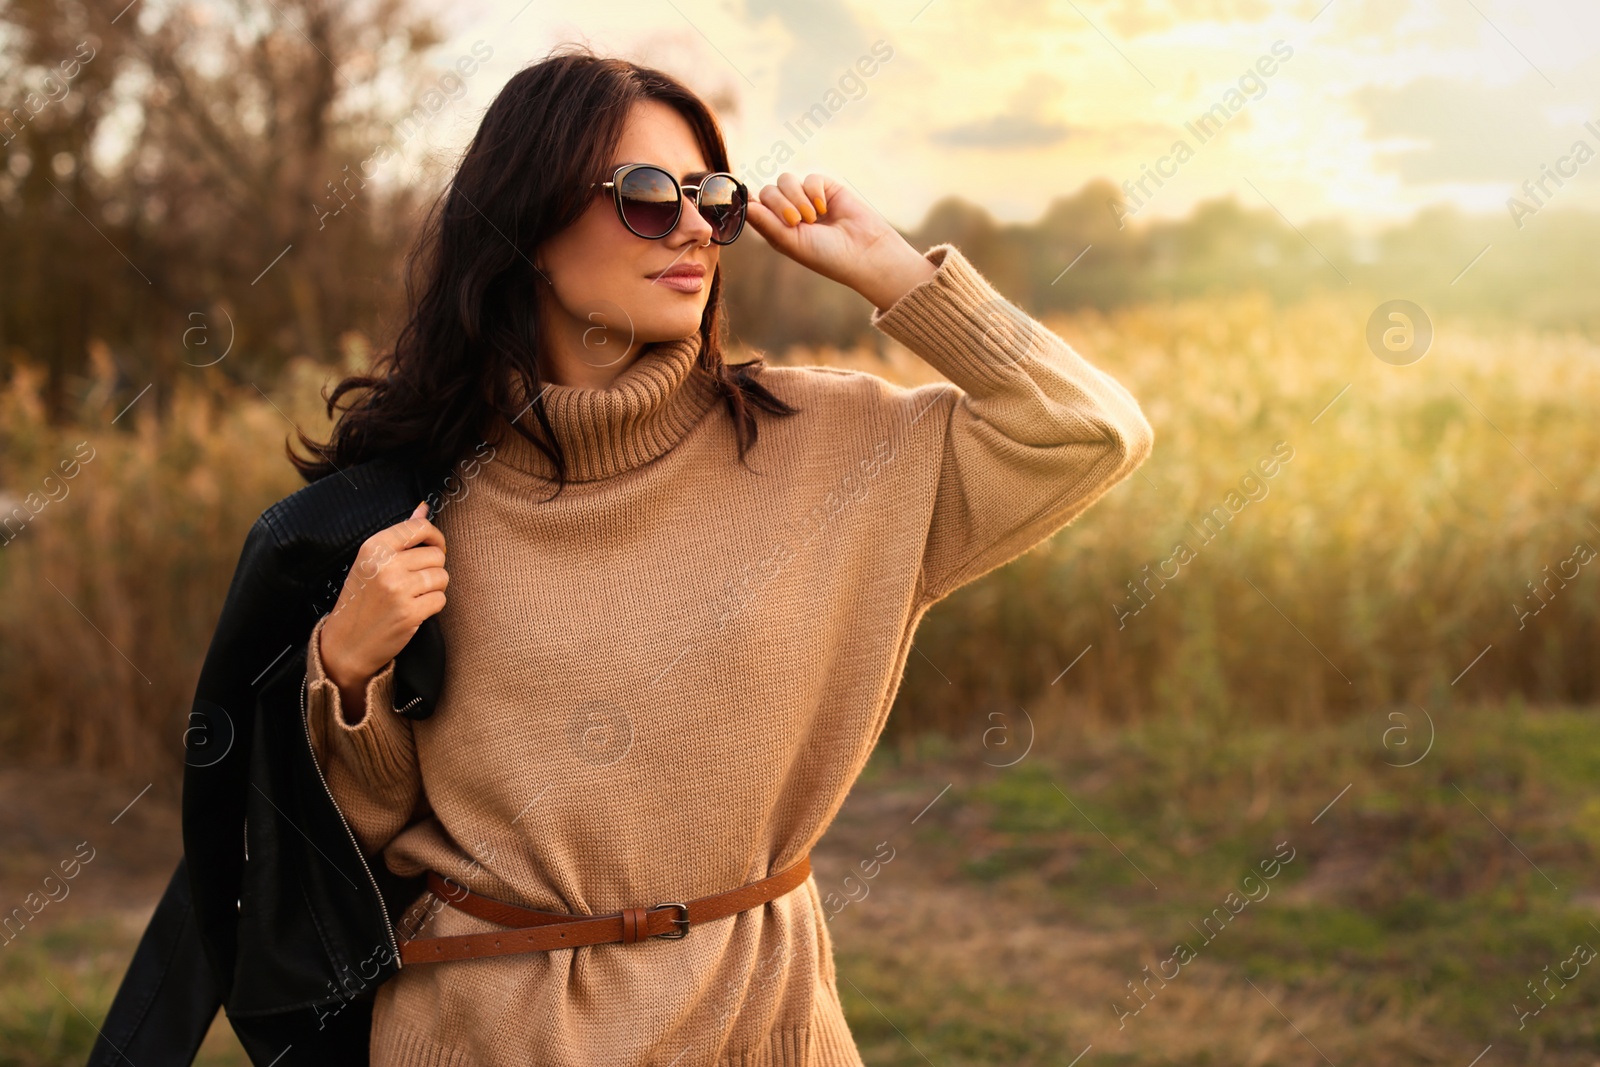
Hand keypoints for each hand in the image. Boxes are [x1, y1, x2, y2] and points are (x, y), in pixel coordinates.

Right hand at [320, 501, 447, 722]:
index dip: (434, 537)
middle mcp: (386, 565)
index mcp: (374, 547)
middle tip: (416, 581)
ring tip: (414, 596)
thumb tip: (423, 508)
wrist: (345, 644)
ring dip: (434, 588)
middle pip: (437, 554)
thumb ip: (400, 535)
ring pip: (442, 577)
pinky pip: (440, 600)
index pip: (419, 527)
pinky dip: (432, 606)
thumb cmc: (360, 600)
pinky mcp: (410, 613)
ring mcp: (398, 590)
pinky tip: (414, 610)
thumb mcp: (371, 562)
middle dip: (433, 568)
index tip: (433, 547)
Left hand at [745, 171, 935, 312]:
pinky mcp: (825, 188)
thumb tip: (744, 204)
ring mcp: (807, 199)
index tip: (748, 200)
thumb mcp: (791, 242)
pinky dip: (814, 191)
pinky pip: (810, 178)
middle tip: (796, 222)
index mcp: (777, 229)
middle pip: (768, 191)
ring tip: (813, 218)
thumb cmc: (826, 256)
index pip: (754, 206)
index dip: (750, 202)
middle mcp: (789, 212)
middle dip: (779, 204)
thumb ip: (766, 223)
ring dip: (796, 197)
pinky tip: (824, 208)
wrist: (864, 252)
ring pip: (785, 180)